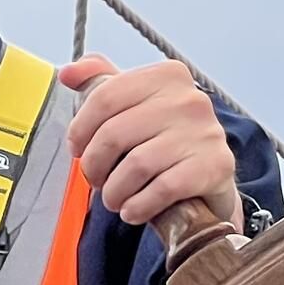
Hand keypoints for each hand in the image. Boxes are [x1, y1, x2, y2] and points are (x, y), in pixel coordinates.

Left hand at [60, 56, 238, 227]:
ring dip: (115, 192)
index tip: (77, 149)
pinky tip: (133, 210)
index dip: (80, 129)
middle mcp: (190, 99)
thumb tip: (68, 74)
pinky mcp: (215, 166)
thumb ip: (102, 82)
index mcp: (167, 76)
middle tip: (96, 180)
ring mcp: (205, 132)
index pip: (105, 97)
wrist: (211, 175)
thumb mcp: (136, 103)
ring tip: (114, 199)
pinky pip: (161, 190)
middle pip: (115, 133)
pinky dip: (139, 206)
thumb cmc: (165, 138)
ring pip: (136, 165)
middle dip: (95, 165)